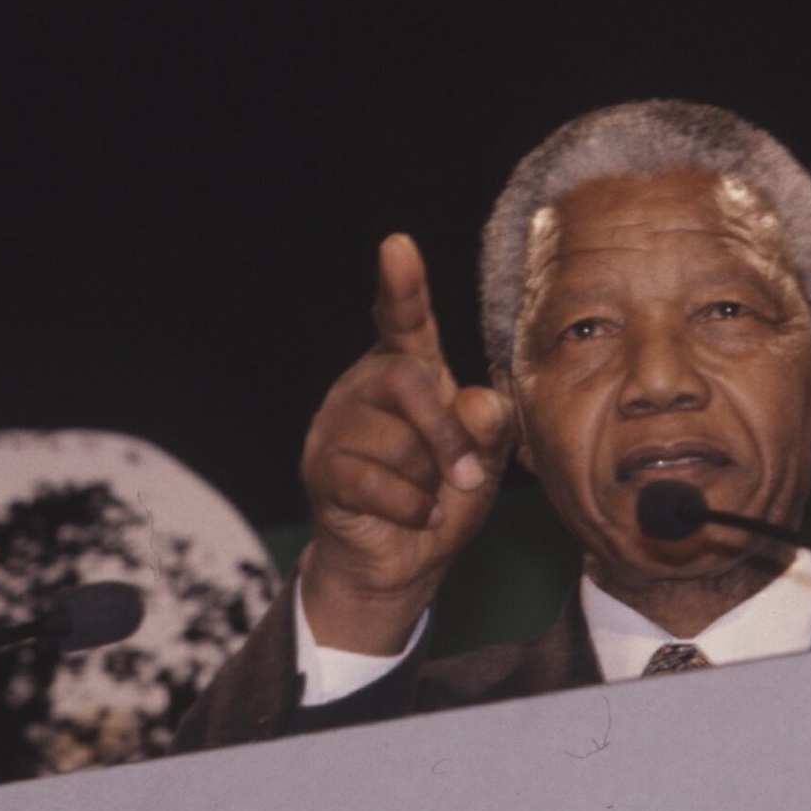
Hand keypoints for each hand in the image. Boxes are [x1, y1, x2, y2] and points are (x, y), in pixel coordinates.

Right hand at [297, 233, 515, 653]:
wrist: (400, 563)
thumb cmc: (443, 495)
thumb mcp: (484, 459)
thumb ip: (490, 426)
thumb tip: (479, 402)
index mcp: (407, 368)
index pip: (402, 319)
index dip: (401, 285)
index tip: (397, 247)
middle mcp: (364, 385)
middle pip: (405, 381)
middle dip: (445, 434)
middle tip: (468, 476)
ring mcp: (335, 424)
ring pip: (392, 440)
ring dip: (426, 481)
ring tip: (424, 496)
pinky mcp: (320, 468)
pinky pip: (372, 480)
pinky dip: (408, 507)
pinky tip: (412, 514)